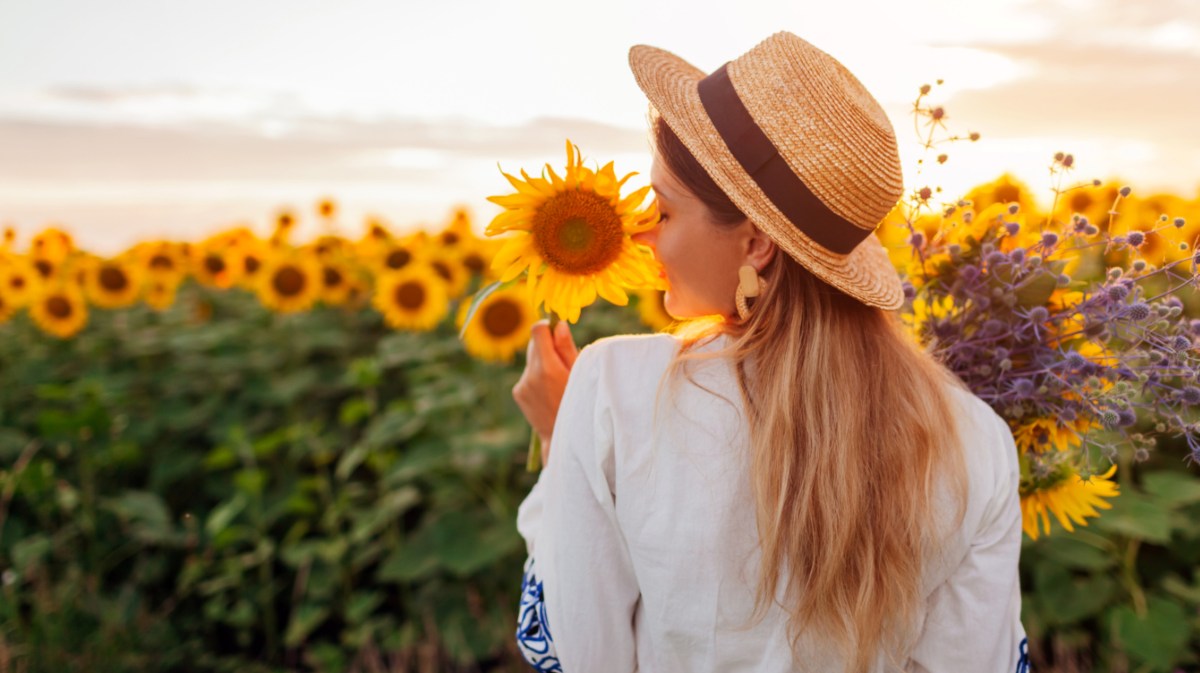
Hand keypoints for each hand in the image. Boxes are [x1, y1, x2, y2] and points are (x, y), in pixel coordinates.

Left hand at [512, 320, 578, 466]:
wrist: (562, 436)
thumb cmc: (579, 403)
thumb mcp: (579, 375)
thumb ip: (566, 348)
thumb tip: (559, 324)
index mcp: (548, 368)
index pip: (538, 330)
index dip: (548, 328)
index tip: (557, 333)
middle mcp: (530, 374)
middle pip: (534, 344)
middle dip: (547, 346)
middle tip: (562, 361)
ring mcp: (522, 385)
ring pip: (531, 360)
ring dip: (542, 363)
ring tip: (556, 381)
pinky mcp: (517, 393)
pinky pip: (527, 375)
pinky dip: (536, 377)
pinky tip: (548, 391)